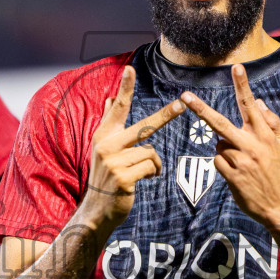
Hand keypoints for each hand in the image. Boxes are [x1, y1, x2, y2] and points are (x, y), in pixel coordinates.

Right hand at [79, 65, 184, 230]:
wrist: (97, 209)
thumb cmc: (105, 177)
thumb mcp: (102, 149)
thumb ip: (109, 124)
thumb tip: (108, 99)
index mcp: (103, 136)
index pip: (117, 108)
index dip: (124, 88)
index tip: (130, 69)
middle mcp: (107, 145)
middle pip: (144, 126)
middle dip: (165, 115)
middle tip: (182, 103)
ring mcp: (114, 162)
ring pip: (151, 152)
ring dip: (153, 163)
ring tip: (142, 172)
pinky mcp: (124, 177)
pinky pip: (151, 167)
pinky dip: (153, 172)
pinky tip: (143, 179)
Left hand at [181, 65, 279, 232]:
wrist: (278, 206)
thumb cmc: (278, 173)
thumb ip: (272, 122)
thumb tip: (258, 102)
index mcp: (265, 135)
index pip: (250, 105)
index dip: (243, 86)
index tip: (236, 67)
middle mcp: (252, 145)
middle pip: (221, 122)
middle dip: (201, 108)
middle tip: (184, 96)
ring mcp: (240, 161)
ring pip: (219, 144)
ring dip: (226, 150)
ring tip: (243, 163)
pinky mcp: (232, 175)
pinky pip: (217, 161)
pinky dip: (223, 164)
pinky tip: (237, 173)